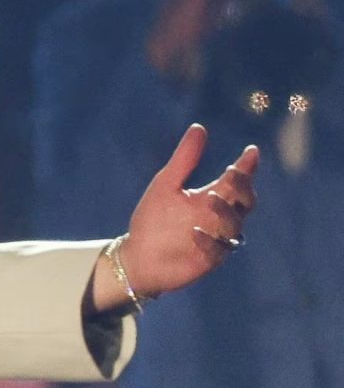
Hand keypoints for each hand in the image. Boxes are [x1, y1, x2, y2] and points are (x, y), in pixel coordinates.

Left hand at [96, 125, 259, 310]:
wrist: (137, 256)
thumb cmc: (153, 220)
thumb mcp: (166, 185)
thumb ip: (184, 159)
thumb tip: (199, 127)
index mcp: (214, 197)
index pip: (238, 180)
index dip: (248, 166)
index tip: (250, 151)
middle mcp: (220, 217)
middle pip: (246, 201)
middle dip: (243, 188)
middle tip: (233, 174)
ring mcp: (217, 239)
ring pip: (234, 225)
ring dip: (226, 212)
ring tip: (210, 198)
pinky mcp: (208, 260)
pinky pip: (217, 250)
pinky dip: (208, 241)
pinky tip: (194, 232)